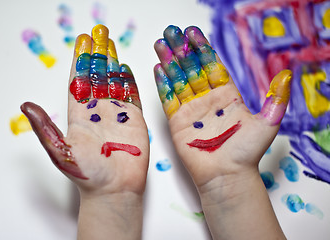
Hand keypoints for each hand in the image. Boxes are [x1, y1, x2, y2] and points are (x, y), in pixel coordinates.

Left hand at [22, 24, 148, 196]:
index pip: (79, 81)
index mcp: (79, 115)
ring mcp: (116, 114)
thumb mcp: (61, 151)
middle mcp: (97, 111)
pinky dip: (129, 81)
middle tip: (98, 33)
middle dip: (97, 54)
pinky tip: (125, 67)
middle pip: (97, 76)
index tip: (82, 41)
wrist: (113, 190)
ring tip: (111, 44)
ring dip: (112, 63)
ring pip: (114, 82)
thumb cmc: (88, 175)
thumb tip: (25, 105)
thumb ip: (45, 128)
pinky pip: (132, 96)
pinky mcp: (134, 120)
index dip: (81, 60)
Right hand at [153, 25, 291, 192]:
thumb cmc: (246, 152)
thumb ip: (276, 98)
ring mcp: (191, 110)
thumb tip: (286, 74)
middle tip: (171, 32)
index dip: (202, 48)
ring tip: (161, 44)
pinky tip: (158, 68)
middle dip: (181, 50)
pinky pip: (169, 99)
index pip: (212, 65)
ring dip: (169, 62)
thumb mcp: (267, 123)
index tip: (193, 32)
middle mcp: (208, 99)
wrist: (227, 175)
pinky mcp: (178, 122)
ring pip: (178, 80)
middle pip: (192, 69)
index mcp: (227, 95)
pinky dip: (163, 84)